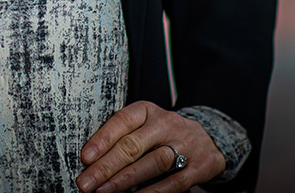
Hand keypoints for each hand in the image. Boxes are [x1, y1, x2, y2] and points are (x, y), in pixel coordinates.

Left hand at [76, 101, 224, 192]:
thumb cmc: (165, 133)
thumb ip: (123, 136)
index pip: (121, 121)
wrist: (208, 139)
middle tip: (86, 182)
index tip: (85, 158)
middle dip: (106, 166)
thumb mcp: (144, 124)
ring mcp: (183, 145)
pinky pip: (173, 182)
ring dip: (125, 180)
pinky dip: (152, 192)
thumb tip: (92, 158)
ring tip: (104, 191)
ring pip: (151, 163)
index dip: (102, 140)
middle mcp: (165, 124)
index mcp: (147, 110)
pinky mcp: (198, 167)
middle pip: (132, 145)